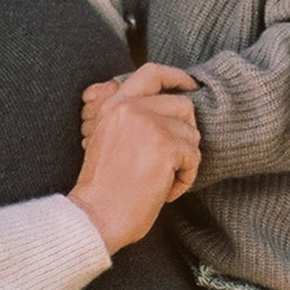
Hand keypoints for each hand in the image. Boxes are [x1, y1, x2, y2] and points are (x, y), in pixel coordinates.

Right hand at [69, 82, 200, 252]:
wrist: (95, 216)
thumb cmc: (103, 188)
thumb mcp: (104, 139)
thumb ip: (126, 116)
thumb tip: (164, 102)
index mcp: (115, 104)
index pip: (152, 73)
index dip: (177, 78)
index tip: (190, 87)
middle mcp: (131, 108)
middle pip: (183, 105)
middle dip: (185, 135)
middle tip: (172, 160)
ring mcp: (149, 125)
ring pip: (192, 134)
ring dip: (184, 161)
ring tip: (161, 180)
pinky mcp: (165, 147)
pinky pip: (193, 157)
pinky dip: (185, 179)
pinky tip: (165, 191)